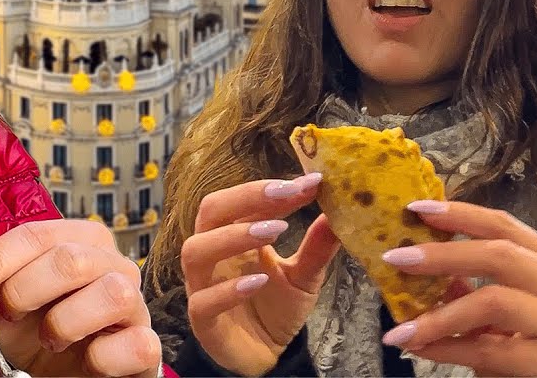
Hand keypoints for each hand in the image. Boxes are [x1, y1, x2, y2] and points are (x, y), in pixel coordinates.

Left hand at [0, 219, 160, 377]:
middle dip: (27, 289)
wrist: (71, 373)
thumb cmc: (37, 330)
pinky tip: (84, 362)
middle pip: (72, 259)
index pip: (37, 235)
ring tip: (48, 339)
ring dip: (66, 321)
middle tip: (8, 313)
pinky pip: (136, 343)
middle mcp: (113, 264)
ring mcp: (135, 304)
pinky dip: (101, 357)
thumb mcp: (7, 303)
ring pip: (112, 293)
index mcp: (79, 241)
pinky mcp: (146, 346)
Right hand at [181, 172, 339, 375]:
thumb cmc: (276, 308)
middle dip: (245, 198)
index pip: (240, 201)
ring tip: (273, 231)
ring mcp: (202, 286)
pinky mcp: (203, 320)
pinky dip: (229, 290)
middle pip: (210, 212)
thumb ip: (317, 246)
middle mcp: (212, 254)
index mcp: (231, 235)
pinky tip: (259, 282)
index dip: (269, 188)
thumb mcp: (304, 275)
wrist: (265, 356)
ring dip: (233, 236)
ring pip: (197, 250)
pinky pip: (204, 301)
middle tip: (285, 193)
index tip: (309, 181)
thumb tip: (339, 210)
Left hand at [380, 201, 536, 376]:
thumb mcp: (496, 311)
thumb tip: (412, 257)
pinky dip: (446, 347)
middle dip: (441, 254)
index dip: (460, 214)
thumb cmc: (525, 351)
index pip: (505, 226)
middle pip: (500, 254)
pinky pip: (488, 349)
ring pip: (493, 301)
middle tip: (396, 258)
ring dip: (438, 315)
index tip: (416, 209)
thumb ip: (465, 284)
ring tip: (400, 328)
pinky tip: (420, 348)